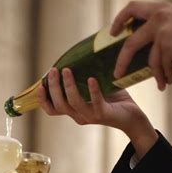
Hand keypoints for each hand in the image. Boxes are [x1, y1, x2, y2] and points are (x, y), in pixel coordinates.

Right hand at [37, 67, 157, 158]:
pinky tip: (91, 79)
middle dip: (54, 87)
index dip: (43, 100)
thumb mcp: (94, 89)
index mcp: (74, 111)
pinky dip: (92, 90)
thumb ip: (84, 78)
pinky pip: (95, 102)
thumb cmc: (113, 100)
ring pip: (72, 103)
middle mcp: (79, 116)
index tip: (39, 86)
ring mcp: (90, 116)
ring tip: (67, 70)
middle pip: (59, 105)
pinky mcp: (103, 114)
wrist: (132, 117)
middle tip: (54, 70)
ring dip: (68, 86)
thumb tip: (77, 55)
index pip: (52, 110)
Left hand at [111, 1, 171, 89]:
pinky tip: (171, 79)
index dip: (119, 19)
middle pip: (131, 42)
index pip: (132, 7)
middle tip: (117, 74)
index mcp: (159, 9)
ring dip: (157, 74)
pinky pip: (163, 66)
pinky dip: (167, 75)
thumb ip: (158, 27)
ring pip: (151, 60)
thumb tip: (139, 46)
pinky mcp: (170, 45)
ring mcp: (163, 31)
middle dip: (122, 61)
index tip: (112, 33)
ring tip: (162, 83)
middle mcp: (159, 17)